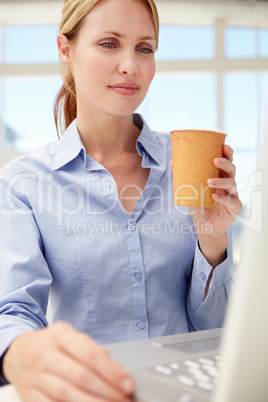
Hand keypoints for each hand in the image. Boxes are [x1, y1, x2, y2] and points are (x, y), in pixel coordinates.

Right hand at [3, 321, 134, 401]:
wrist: (18, 352)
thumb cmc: (51, 345)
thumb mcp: (71, 338)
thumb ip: (93, 351)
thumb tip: (118, 373)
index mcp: (60, 334)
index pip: (90, 353)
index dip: (112, 371)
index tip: (128, 384)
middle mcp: (45, 352)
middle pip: (81, 375)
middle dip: (106, 391)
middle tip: (123, 399)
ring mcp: (35, 374)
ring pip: (67, 393)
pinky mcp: (28, 394)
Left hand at [188, 144, 241, 266]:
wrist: (204, 226)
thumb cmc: (199, 205)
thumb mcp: (190, 190)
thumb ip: (183, 177)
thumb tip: (172, 162)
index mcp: (220, 176)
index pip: (227, 161)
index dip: (227, 153)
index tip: (224, 146)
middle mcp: (228, 184)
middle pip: (232, 169)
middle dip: (225, 163)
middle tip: (215, 160)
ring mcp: (233, 195)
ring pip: (232, 183)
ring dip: (221, 181)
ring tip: (209, 181)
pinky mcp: (234, 207)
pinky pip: (232, 201)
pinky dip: (222, 198)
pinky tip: (213, 196)